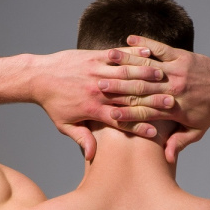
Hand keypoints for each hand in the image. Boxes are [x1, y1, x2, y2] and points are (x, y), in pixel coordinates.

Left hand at [31, 48, 174, 160]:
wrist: (38, 76)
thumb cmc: (53, 104)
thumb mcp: (65, 125)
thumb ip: (81, 138)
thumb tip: (91, 156)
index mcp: (92, 109)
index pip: (121, 120)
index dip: (139, 127)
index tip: (156, 135)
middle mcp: (97, 90)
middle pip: (129, 95)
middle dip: (150, 99)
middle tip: (171, 102)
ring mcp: (96, 71)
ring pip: (126, 73)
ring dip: (146, 74)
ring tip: (165, 77)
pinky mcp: (94, 56)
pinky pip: (117, 55)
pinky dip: (133, 54)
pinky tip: (149, 53)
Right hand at [101, 35, 209, 161]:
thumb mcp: (196, 131)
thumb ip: (178, 143)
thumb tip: (165, 160)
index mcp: (174, 109)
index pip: (146, 113)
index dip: (127, 114)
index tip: (108, 115)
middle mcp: (174, 89)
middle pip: (142, 89)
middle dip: (119, 88)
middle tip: (99, 86)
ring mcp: (177, 70)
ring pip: (147, 67)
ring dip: (126, 62)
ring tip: (107, 59)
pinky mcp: (182, 55)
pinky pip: (160, 48)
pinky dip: (144, 44)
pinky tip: (129, 39)